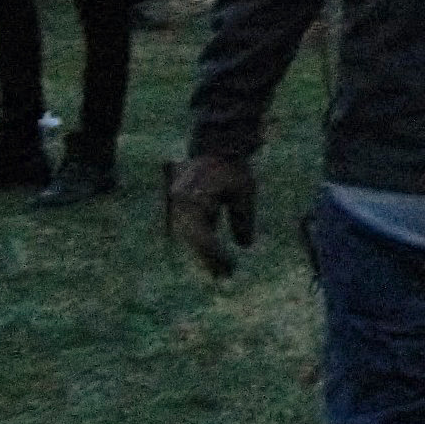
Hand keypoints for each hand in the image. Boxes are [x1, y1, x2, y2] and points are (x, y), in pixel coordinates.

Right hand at [166, 154, 257, 280]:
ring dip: (205, 255)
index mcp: (192, 202)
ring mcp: (180, 208)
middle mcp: (181, 207)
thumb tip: (245, 245)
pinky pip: (192, 233)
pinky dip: (204, 244)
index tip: (231, 266)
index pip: (201, 237)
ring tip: (223, 272)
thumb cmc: (232, 167)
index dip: (215, 255)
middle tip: (227, 276)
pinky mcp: (184, 209)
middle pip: (192, 243)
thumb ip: (243, 217)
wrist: (216, 147)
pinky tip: (216, 258)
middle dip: (209, 260)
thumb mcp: (244, 190)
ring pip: (190, 240)